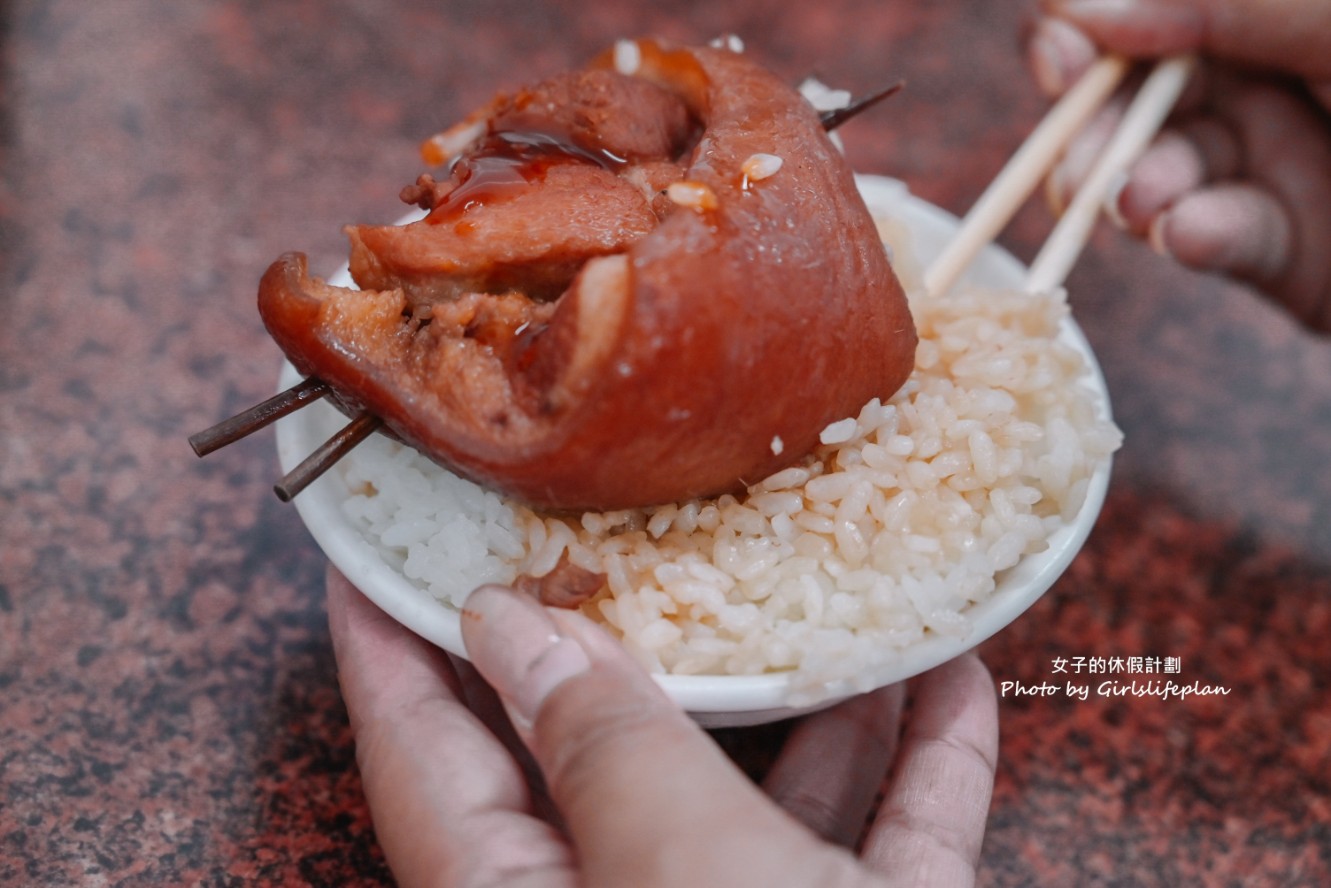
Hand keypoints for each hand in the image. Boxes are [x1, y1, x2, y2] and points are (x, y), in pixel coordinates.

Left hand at [326, 567, 998, 886]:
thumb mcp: (695, 881)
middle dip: (631, 647)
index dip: (388, 650)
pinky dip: (915, 778)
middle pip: (597, 766)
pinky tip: (956, 685)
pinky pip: (874, 854)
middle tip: (623, 533)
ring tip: (826, 591)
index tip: (369, 556)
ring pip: (754, 801)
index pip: (423, 764)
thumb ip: (603, 753)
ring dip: (811, 700)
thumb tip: (506, 629)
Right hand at [1027, 0, 1330, 330]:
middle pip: (1130, 103)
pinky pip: (1218, 238)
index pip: (1139, 18)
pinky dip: (1193, 237)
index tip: (1058, 66)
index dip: (1082, 38)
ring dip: (1135, 191)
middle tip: (1075, 169)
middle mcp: (1262, 86)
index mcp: (1265, 20)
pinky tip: (1190, 234)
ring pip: (1160, 175)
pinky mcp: (1282, 250)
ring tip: (1143, 209)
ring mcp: (1268, 168)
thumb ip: (1221, 4)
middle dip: (1091, 136)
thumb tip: (1087, 10)